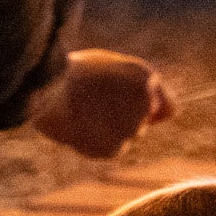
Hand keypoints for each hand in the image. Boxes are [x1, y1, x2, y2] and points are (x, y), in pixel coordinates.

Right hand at [30, 50, 175, 158]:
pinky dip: (96, 142)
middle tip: (94, 104)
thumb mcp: (112, 66)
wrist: (47, 88)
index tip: (131, 109)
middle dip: (124, 119)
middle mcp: (145, 105)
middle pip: (142, 125)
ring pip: (125, 138)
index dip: (149, 111)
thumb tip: (159, 114)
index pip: (168, 109)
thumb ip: (137, 86)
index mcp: (147, 79)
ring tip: (83, 112)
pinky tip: (79, 126)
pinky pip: (108, 149)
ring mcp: (130, 129)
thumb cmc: (74, 72)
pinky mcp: (113, 148)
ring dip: (109, 132)